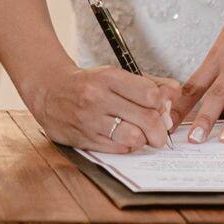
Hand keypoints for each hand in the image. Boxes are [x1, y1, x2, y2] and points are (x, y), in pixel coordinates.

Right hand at [25, 65, 179, 153]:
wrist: (49, 90)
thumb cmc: (87, 83)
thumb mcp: (115, 75)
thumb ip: (148, 83)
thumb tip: (175, 93)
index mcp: (108, 77)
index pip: (150, 94)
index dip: (162, 104)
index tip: (161, 109)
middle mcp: (98, 98)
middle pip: (147, 119)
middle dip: (160, 129)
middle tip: (159, 132)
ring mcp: (90, 120)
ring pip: (134, 137)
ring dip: (143, 139)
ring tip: (140, 135)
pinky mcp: (84, 139)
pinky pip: (118, 149)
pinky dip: (127, 146)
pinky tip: (123, 138)